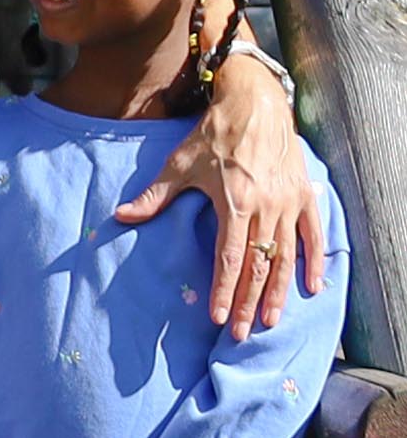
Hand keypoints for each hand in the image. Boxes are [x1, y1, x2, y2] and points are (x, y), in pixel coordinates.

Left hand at [113, 64, 324, 334]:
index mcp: (234, 202)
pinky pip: (313, 235)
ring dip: (280, 291)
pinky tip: (311, 287)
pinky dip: (315, 262)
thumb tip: (121, 215)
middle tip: (244, 333)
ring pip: (286, 257)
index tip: (219, 318)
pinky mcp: (303, 196)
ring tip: (272, 320)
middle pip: (259, 265)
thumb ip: (155, 196)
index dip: (225, 290)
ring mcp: (288, 203)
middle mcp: (265, 207)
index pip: (229, 258)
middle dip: (250, 302)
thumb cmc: (213, 134)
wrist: (255, 104)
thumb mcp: (179, 163)